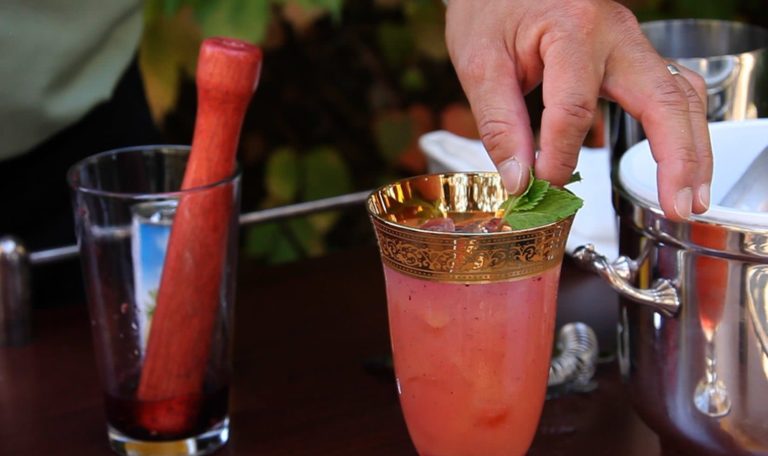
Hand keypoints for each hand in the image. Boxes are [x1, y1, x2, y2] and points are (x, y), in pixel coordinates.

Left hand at [444, 0, 711, 219]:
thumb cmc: (490, 10)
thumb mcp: (480, 64)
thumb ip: (499, 124)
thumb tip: (519, 182)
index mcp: (574, 28)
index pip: (574, 108)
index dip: (558, 156)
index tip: (542, 188)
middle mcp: (616, 33)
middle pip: (664, 99)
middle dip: (677, 159)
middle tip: (678, 208)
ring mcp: (632, 43)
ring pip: (682, 96)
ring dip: (692, 149)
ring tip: (689, 199)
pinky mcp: (632, 57)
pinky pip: (672, 91)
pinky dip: (681, 129)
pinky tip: (682, 164)